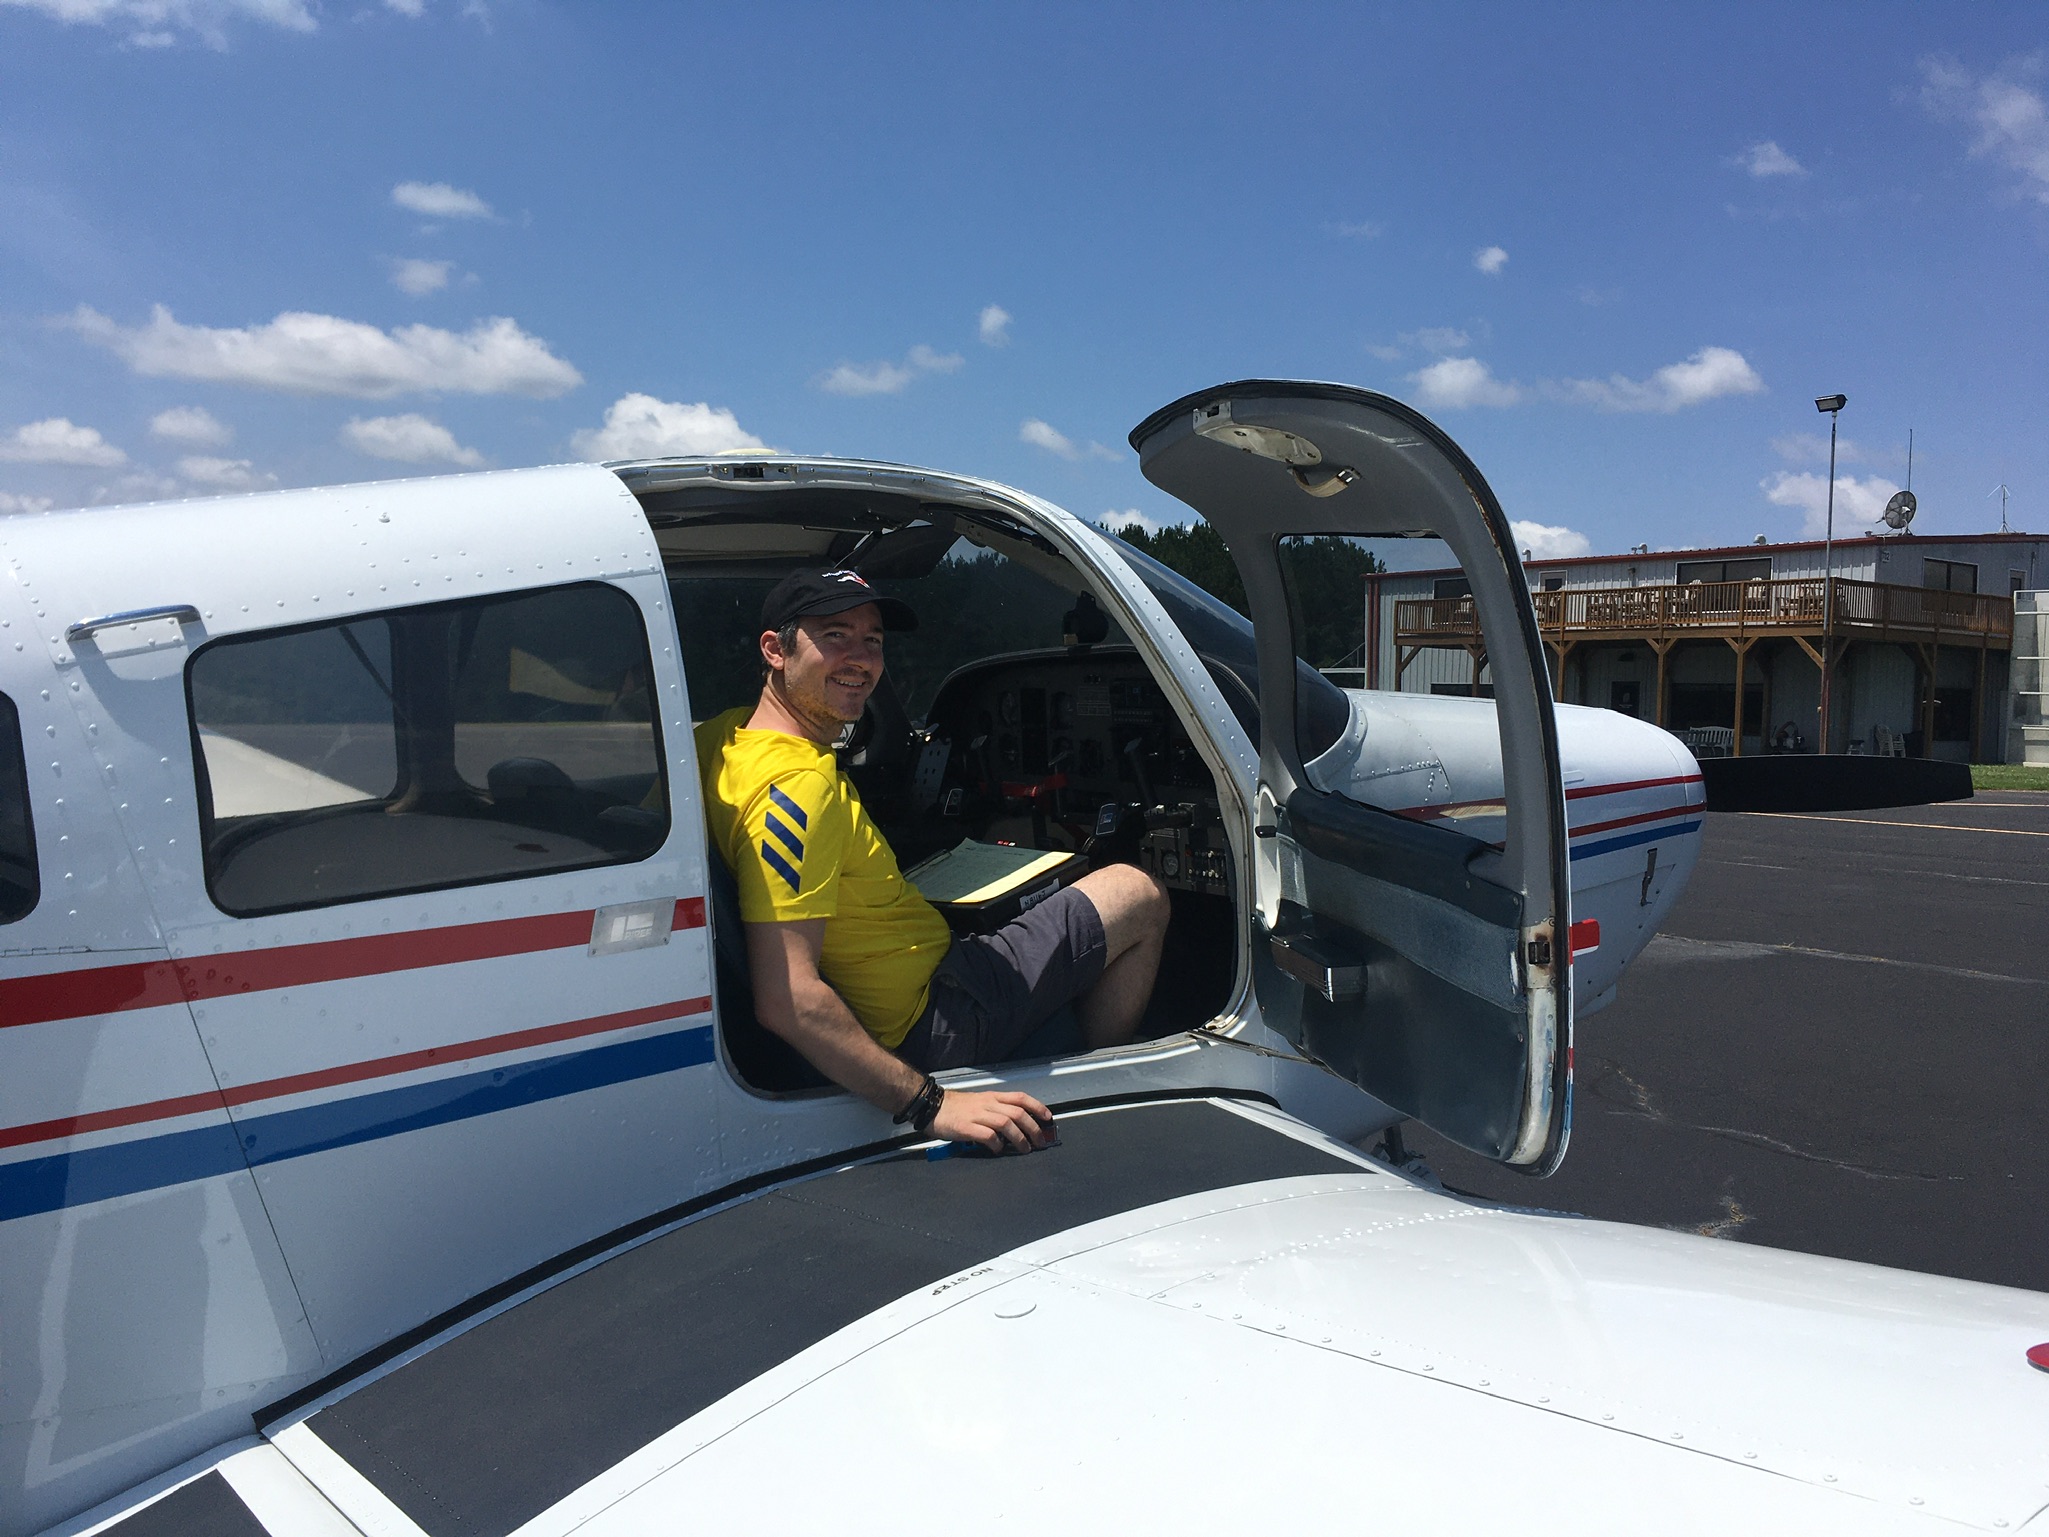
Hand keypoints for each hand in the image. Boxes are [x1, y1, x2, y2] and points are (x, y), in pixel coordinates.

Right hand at [932, 1090, 1055, 1154]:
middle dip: (1033, 1128)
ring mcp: (977, 1115)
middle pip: (1018, 1113)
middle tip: (1040, 1141)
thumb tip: (1015, 1126)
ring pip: (1006, 1123)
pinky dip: (997, 1144)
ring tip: (1025, 1149)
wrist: (931, 1106)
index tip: (1048, 1118)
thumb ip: (996, 1110)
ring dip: (1020, 1138)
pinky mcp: (966, 1127)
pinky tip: (998, 1151)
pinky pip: (987, 1135)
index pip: (1020, 1098)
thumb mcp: (980, 1102)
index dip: (1037, 1107)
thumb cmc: (955, 1107)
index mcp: (992, 1097)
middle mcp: (988, 1104)